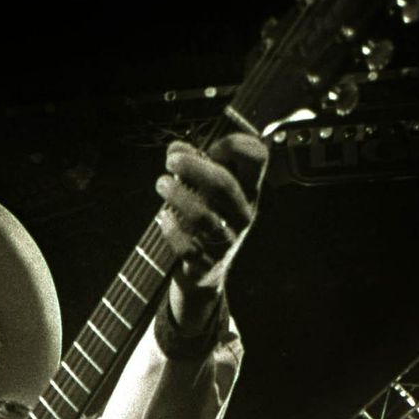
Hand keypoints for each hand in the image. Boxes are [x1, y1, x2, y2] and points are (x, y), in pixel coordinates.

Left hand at [155, 133, 267, 327]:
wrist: (204, 275)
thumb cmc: (204, 222)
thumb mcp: (207, 192)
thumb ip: (194, 167)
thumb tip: (175, 149)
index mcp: (248, 192)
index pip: (256, 157)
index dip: (234, 143)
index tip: (210, 146)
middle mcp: (242, 216)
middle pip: (224, 184)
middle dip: (194, 167)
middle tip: (171, 160)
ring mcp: (226, 242)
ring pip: (203, 216)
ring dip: (178, 195)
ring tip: (161, 183)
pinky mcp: (206, 266)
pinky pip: (188, 248)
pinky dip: (172, 231)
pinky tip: (163, 218)